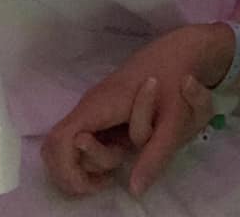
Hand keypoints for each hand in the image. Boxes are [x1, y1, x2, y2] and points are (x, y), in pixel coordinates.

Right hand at [41, 29, 218, 196]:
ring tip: (120, 160)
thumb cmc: (177, 78)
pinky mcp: (100, 110)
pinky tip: (119, 156)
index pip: (61, 141)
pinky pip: (81, 138)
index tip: (96, 184)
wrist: (181, 47)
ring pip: (69, 145)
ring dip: (89, 163)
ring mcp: (93, 107)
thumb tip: (135, 191)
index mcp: (101, 104)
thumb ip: (155, 156)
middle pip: (58, 148)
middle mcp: (90, 105)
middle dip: (79, 171)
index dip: (68, 171)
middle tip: (110, 176)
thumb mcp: (174, 121)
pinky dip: (92, 156)